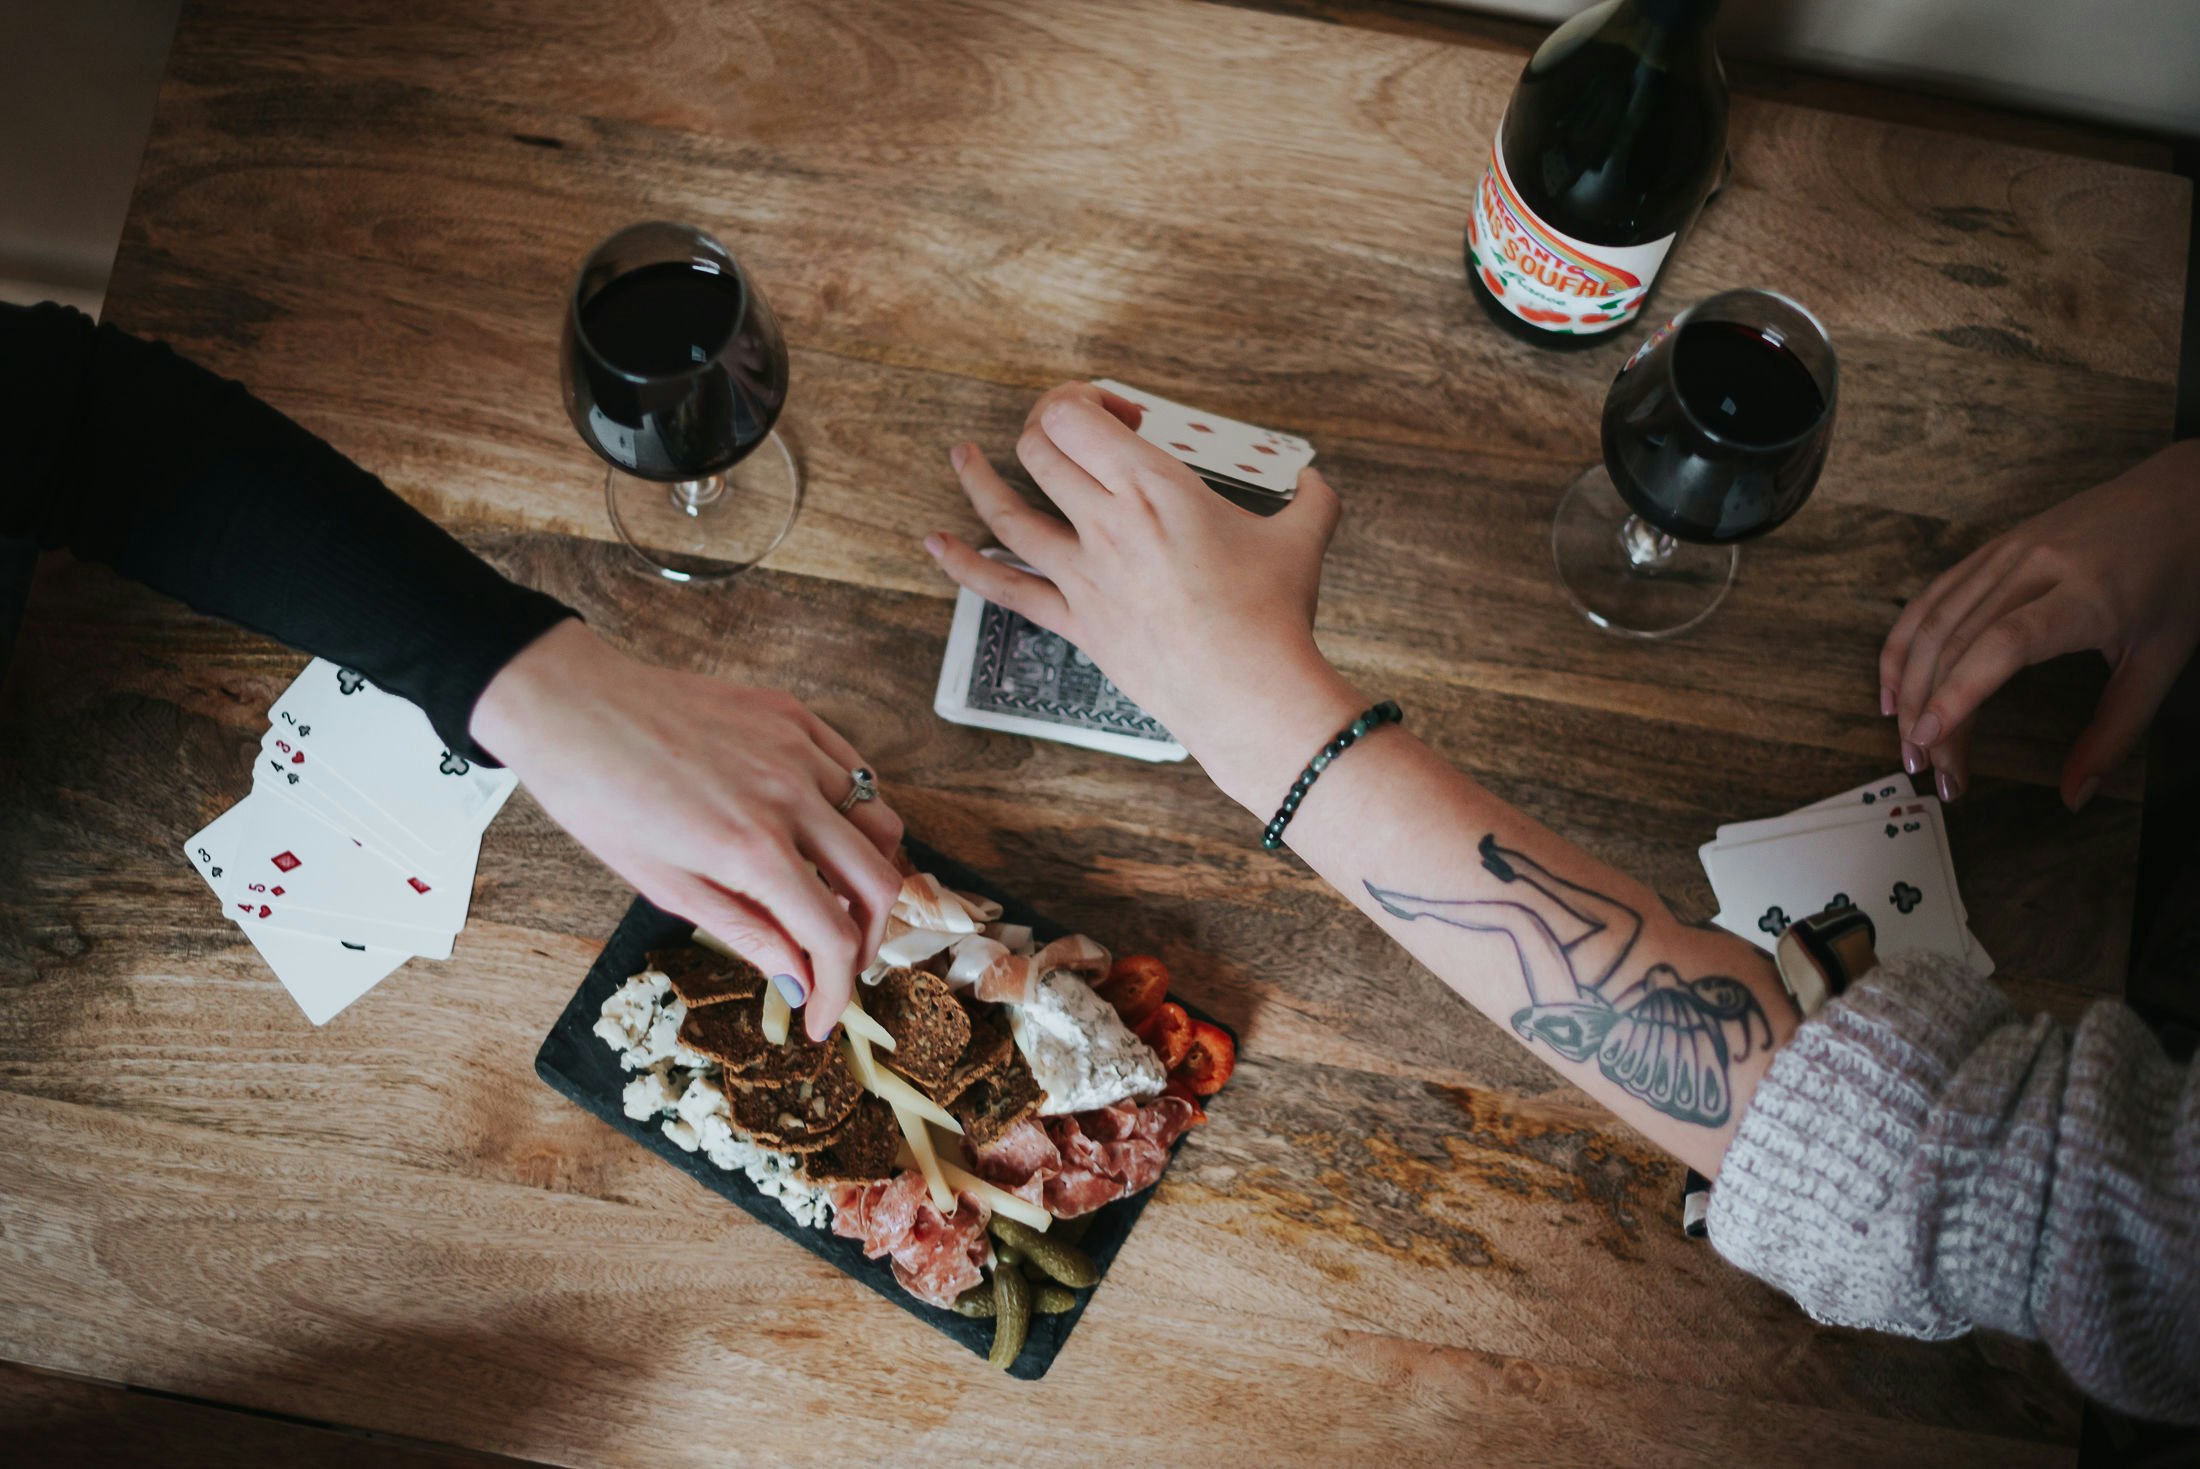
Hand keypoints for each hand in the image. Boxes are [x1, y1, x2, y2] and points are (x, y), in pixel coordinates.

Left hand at [470, 619, 902, 1037]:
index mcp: (752, 850)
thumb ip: (745, 931)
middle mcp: (791, 796)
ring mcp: (798, 749)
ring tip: (837, 898)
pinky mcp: (793, 716)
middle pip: (880, 884)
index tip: (822, 1017)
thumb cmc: (600, 799)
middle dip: (869, 942)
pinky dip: (859, 814)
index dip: (836, 990)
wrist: (569, 707)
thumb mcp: (664, 886)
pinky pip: (858, 772)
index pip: (833, 935)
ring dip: (871, 875)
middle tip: (838, 966)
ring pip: (882, 825)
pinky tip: (828, 834)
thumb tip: (796, 981)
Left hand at [924, 382, 1362, 810]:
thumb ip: (1309, 497)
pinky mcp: (1075, 622)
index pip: (1078, 414)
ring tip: (964, 457)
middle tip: (1068, 432)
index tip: (1119, 414)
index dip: (1084, 397)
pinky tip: (936, 543)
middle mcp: (1106, 522)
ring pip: (1006, 510)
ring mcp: (1083, 574)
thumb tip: (1315, 483)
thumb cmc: (1273, 615)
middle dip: (1046, 426)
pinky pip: (1004, 589)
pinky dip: (962, 564)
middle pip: (1040, 449)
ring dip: (978, 477)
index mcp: (1154, 486)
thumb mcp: (1304, 537)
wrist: (1249, 692)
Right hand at [1881, 440, 2199, 809]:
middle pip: (1956, 640)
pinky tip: (1895, 689)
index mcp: (2087, 595)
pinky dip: (1903, 645)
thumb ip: (2115, 732)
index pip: (2004, 644)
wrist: (2183, 497)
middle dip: (1930, 710)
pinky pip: (1931, 598)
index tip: (1933, 742)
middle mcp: (2036, 566)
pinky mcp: (1991, 548)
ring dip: (1907, 685)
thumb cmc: (2179, 579)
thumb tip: (2077, 797)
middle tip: (1929, 770)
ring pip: (1932, 620)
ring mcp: (2006, 552)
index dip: (1959, 693)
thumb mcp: (2162, 661)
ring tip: (1906, 741)